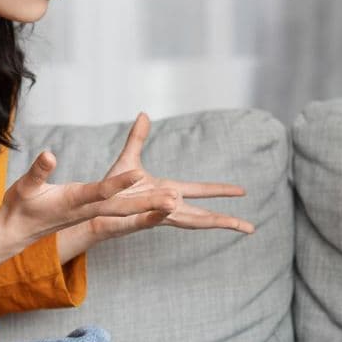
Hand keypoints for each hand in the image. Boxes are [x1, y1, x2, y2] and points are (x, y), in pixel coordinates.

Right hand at [0, 148, 181, 245]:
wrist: (19, 233)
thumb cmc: (20, 207)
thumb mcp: (25, 187)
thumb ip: (38, 172)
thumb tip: (49, 154)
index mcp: (73, 201)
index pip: (99, 192)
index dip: (118, 184)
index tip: (138, 174)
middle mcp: (88, 210)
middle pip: (123, 206)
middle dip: (148, 203)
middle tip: (173, 199)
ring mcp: (93, 214)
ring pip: (127, 211)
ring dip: (152, 208)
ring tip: (177, 200)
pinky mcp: (95, 214)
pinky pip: (125, 216)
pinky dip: (145, 213)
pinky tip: (164, 209)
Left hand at [86, 113, 254, 243]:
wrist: (90, 207)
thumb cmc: (110, 189)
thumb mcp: (127, 159)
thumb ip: (137, 138)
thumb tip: (143, 114)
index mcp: (168, 192)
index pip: (200, 191)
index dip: (221, 190)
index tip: (243, 191)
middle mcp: (166, 207)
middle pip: (202, 215)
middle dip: (226, 220)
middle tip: (251, 227)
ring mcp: (153, 215)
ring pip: (185, 221)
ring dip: (206, 220)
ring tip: (232, 223)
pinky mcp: (135, 221)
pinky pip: (150, 219)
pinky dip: (160, 215)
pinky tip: (171, 208)